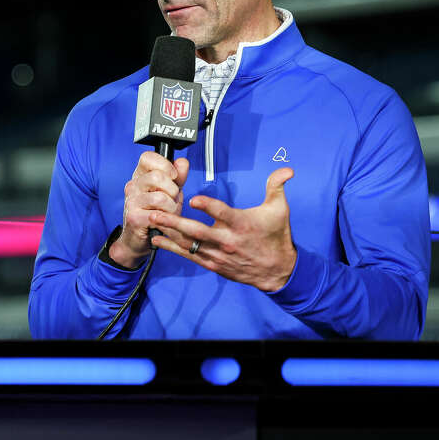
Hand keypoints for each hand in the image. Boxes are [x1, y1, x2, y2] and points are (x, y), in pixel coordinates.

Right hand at [109, 151, 189, 267]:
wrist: (138, 240)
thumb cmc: (155, 214)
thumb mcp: (170, 193)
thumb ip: (178, 177)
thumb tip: (182, 162)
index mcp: (140, 176)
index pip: (147, 157)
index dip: (165, 164)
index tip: (173, 176)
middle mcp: (133, 186)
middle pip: (157, 177)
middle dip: (172, 190)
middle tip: (171, 199)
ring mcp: (131, 202)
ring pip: (161, 197)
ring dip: (172, 208)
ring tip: (168, 213)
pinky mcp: (134, 218)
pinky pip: (159, 215)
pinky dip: (167, 220)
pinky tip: (164, 222)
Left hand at [148, 167, 296, 291]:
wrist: (277, 270)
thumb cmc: (276, 236)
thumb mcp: (280, 210)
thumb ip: (277, 186)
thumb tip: (288, 169)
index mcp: (241, 224)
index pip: (223, 213)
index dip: (208, 206)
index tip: (193, 199)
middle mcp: (227, 240)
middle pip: (197, 231)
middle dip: (175, 222)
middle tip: (156, 214)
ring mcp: (218, 254)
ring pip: (190, 244)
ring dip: (168, 234)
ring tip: (151, 223)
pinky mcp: (213, 264)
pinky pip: (190, 256)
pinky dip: (172, 249)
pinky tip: (157, 240)